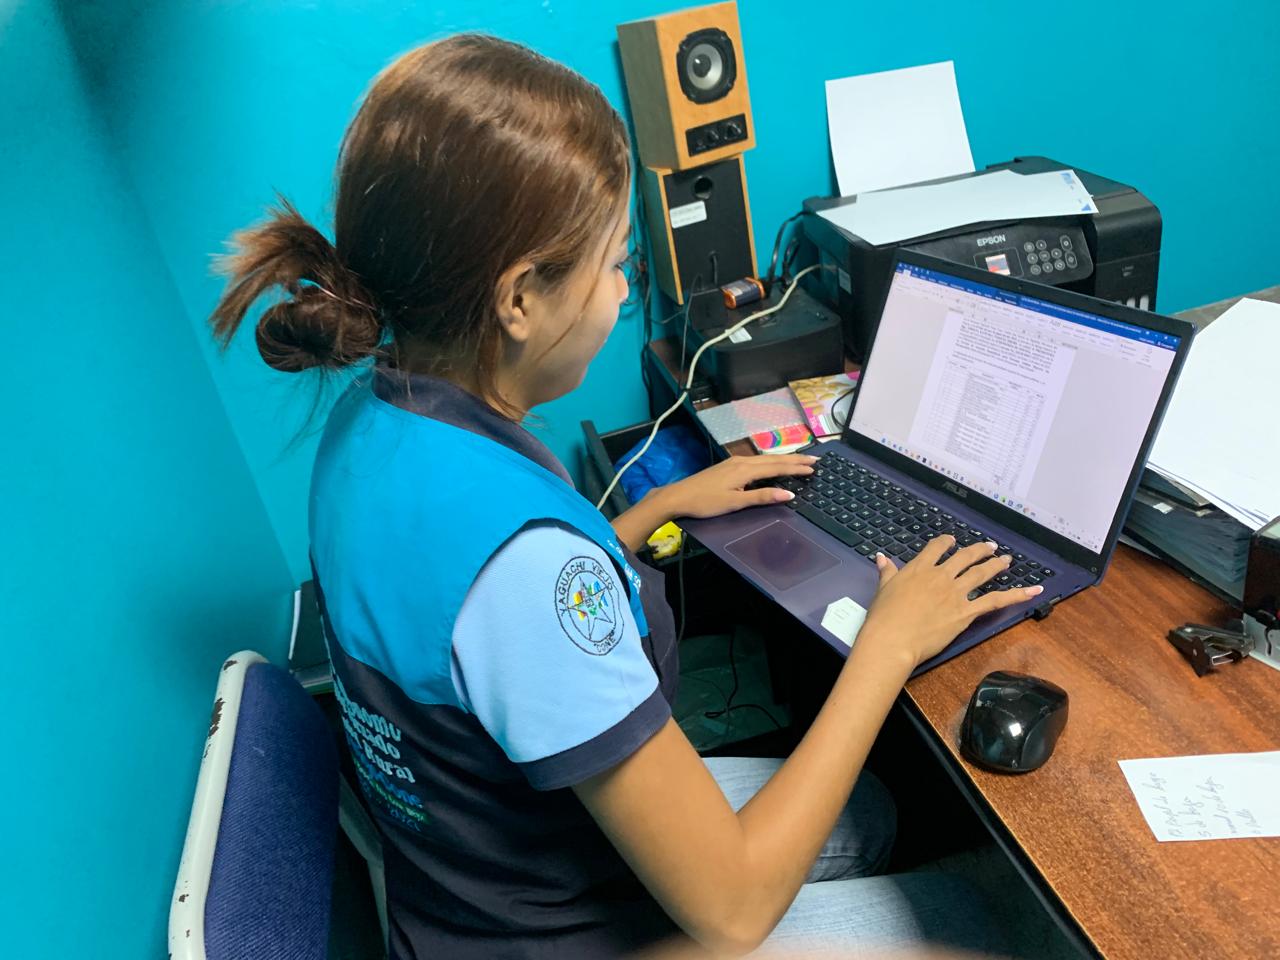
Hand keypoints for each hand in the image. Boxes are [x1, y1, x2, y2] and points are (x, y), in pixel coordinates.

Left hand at [661, 454, 816, 519]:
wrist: (678, 496)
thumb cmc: (706, 502)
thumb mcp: (735, 503)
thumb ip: (762, 497)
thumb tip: (788, 494)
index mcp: (745, 469)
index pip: (777, 467)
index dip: (796, 468)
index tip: (813, 468)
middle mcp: (742, 461)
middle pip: (773, 460)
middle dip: (795, 460)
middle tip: (814, 461)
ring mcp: (734, 462)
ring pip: (765, 459)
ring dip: (784, 460)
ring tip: (800, 461)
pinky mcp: (729, 466)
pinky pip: (756, 461)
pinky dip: (771, 462)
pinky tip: (773, 465)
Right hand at [857, 536, 1043, 669]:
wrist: (893, 639)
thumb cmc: (884, 617)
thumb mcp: (883, 589)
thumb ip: (887, 572)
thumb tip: (881, 557)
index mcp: (919, 569)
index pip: (937, 548)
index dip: (947, 543)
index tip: (952, 541)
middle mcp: (941, 576)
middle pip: (964, 557)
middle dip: (978, 550)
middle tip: (989, 547)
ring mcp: (956, 593)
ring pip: (982, 573)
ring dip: (996, 564)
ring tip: (1006, 560)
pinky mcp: (967, 612)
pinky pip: (996, 600)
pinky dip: (1016, 595)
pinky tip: (1033, 591)